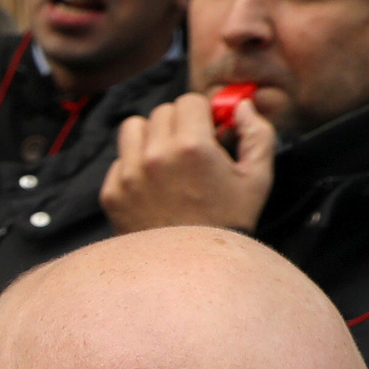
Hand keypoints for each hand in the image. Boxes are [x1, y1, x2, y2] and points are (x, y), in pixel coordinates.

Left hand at [101, 89, 274, 233]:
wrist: (194, 267)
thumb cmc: (229, 221)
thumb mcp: (258, 179)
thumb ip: (257, 134)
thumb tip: (241, 105)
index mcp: (192, 147)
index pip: (188, 100)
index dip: (202, 113)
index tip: (208, 130)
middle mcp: (154, 156)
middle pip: (161, 112)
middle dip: (179, 123)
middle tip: (191, 147)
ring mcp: (128, 175)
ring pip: (133, 128)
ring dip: (150, 136)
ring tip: (167, 158)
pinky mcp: (111, 192)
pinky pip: (119, 160)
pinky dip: (134, 165)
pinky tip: (153, 184)